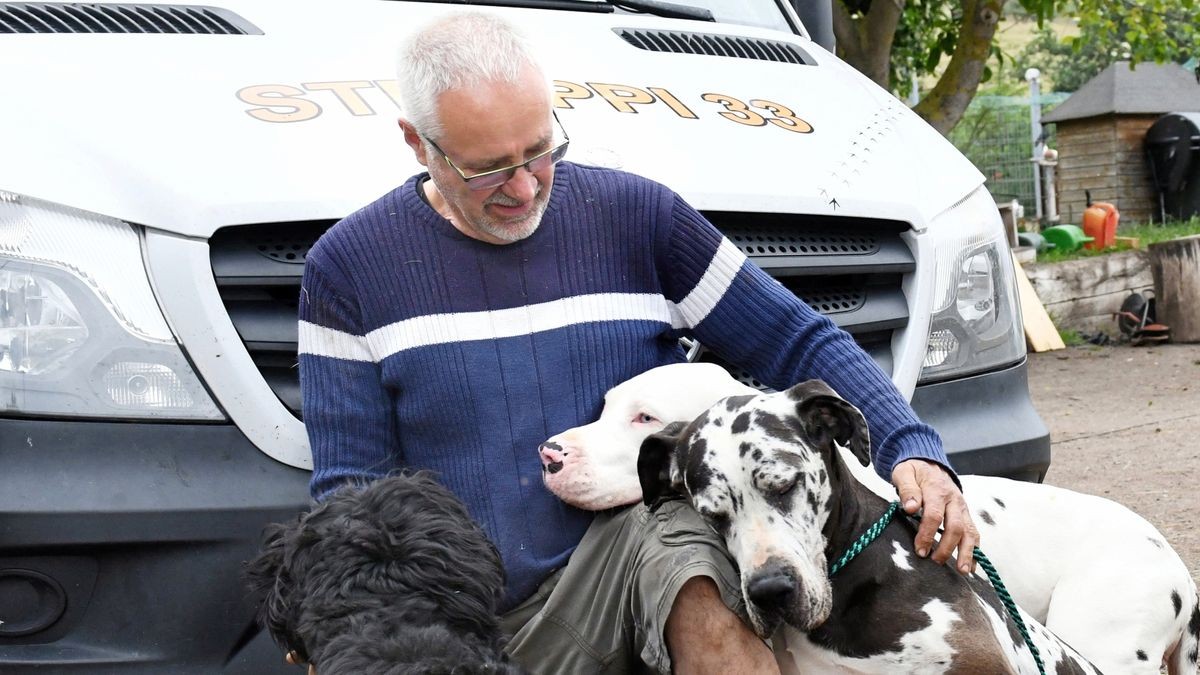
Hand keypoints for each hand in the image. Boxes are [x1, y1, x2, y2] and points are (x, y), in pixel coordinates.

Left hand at [890, 459, 977, 573]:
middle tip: (935, 561)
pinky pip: (974, 533)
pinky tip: (971, 567)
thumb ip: (907, 489)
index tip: (920, 550)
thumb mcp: (904, 473)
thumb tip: (911, 508)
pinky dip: (975, 551)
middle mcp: (954, 500)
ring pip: (970, 532)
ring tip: (963, 571)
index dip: (927, 534)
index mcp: (937, 490)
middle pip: (955, 526)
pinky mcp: (966, 515)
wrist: (928, 463)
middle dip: (947, 547)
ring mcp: (962, 508)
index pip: (934, 515)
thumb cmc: (913, 471)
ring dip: (967, 552)